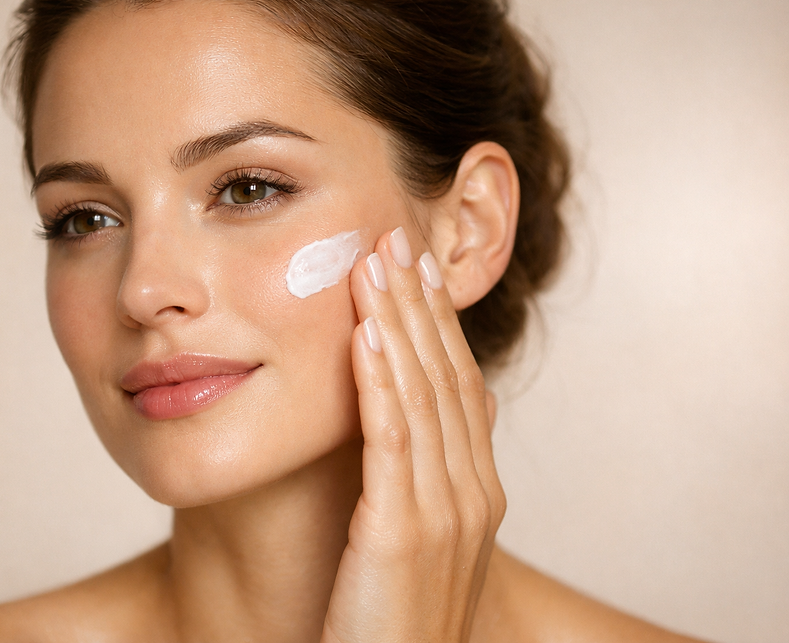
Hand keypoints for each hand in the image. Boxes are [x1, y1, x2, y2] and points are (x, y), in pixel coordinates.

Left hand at [322, 227, 505, 642]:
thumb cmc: (389, 616)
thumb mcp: (415, 538)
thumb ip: (420, 478)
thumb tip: (425, 416)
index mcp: (475, 491)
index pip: (458, 384)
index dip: (436, 320)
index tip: (412, 266)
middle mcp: (471, 493)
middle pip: (447, 375)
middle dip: (420, 303)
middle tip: (397, 235)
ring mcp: (444, 513)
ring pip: (423, 395)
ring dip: (399, 322)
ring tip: (376, 261)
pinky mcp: (401, 535)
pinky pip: (392, 440)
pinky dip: (381, 381)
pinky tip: (365, 332)